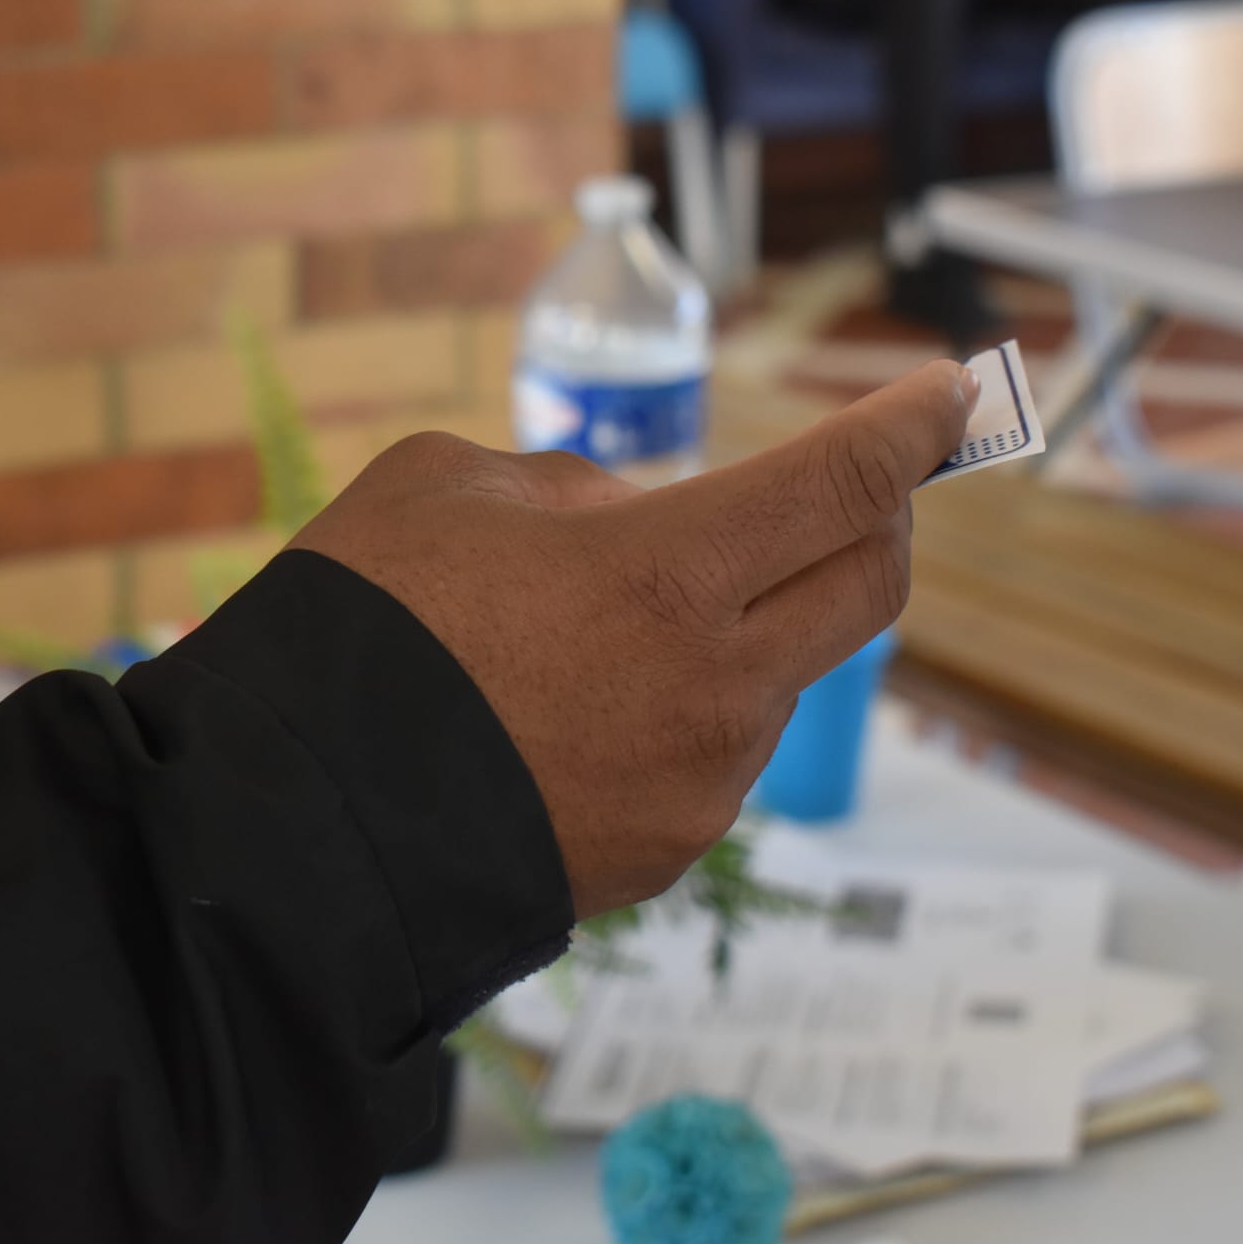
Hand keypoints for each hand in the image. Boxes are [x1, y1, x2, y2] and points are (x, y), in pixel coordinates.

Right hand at [291, 362, 977, 917]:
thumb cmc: (357, 625)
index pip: (842, 481)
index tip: (948, 393)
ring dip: (752, 620)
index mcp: (668, 571)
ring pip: (782, 673)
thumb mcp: (453, 487)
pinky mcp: (667, 850)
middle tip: (854, 486)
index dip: (911, 426)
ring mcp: (700, 781)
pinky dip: (690, 701)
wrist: (293, 821)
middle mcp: (715, 684)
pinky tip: (591, 702)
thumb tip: (636, 528)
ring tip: (625, 615)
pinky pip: (714, 751)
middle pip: (871, 584)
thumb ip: (577, 491)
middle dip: (883, 517)